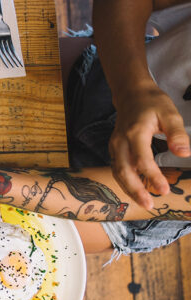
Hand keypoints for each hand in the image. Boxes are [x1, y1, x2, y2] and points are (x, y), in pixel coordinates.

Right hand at [110, 84, 190, 208]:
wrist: (131, 94)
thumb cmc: (152, 103)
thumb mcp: (170, 114)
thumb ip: (177, 134)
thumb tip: (183, 154)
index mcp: (135, 133)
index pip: (142, 160)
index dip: (153, 177)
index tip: (165, 189)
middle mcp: (121, 142)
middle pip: (124, 171)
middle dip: (135, 190)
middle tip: (150, 204)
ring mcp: (115, 146)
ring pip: (118, 172)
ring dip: (129, 189)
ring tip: (144, 202)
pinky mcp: (115, 149)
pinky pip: (117, 168)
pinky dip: (125, 182)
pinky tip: (136, 190)